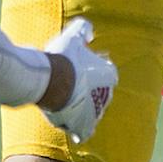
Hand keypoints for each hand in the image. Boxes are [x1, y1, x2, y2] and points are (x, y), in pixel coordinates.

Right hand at [40, 17, 115, 141]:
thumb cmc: (63, 57)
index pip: (103, 74)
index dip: (88, 72)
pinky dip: (78, 131)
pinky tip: (71, 128)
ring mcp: (96, 112)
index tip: (75, 70)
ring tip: (63, 103)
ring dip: (79, 111)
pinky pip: (83, 132)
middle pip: (96, 95)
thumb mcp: (74, 36)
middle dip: (84, 93)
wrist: (51, 80)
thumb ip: (84, 29)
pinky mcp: (83, 126)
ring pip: (89, 114)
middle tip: (66, 86)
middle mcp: (108, 95)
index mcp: (110, 76)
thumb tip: (90, 34)